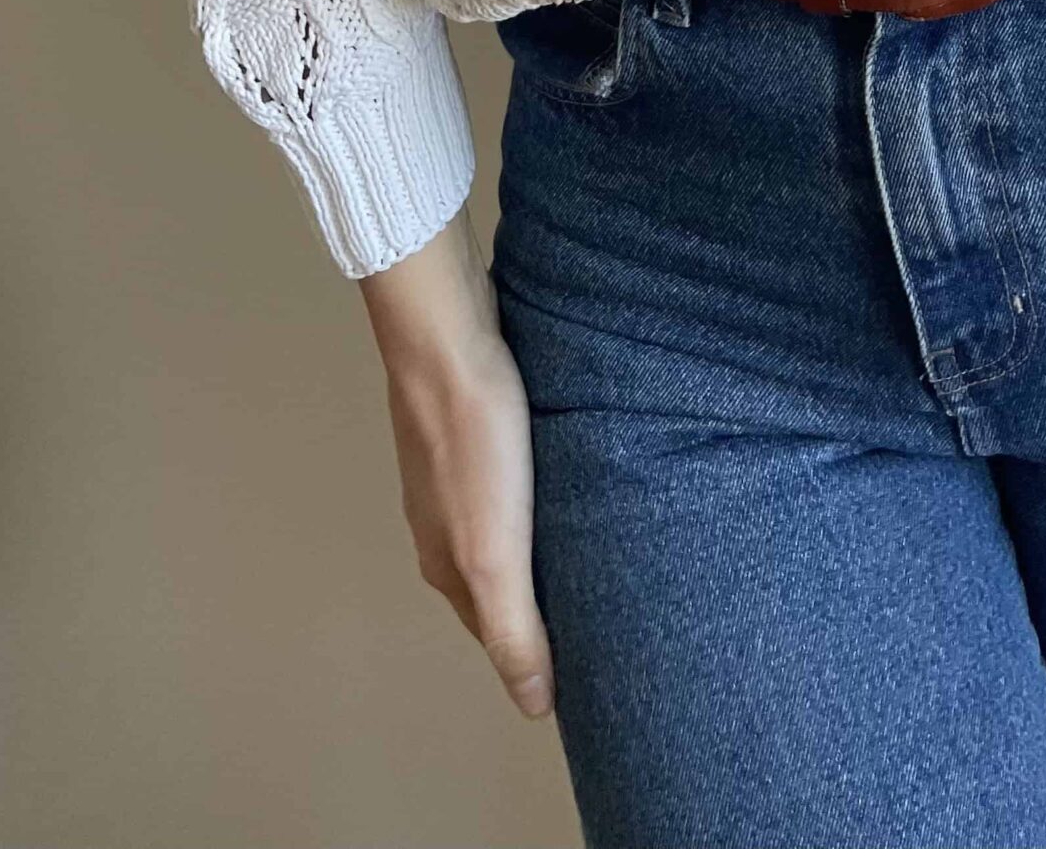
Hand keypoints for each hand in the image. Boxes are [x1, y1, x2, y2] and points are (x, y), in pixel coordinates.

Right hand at [357, 208, 555, 718]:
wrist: (446, 339)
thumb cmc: (475, 445)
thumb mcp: (496, 553)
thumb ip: (513, 629)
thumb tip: (535, 706)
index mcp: (446, 564)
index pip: (496, 632)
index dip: (537, 650)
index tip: (587, 660)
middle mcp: (442, 523)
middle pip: (497, 581)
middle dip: (541, 599)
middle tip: (602, 605)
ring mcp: (453, 472)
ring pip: (502, 528)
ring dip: (539, 545)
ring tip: (592, 549)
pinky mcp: (473, 426)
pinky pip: (508, 480)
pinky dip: (536, 496)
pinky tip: (566, 482)